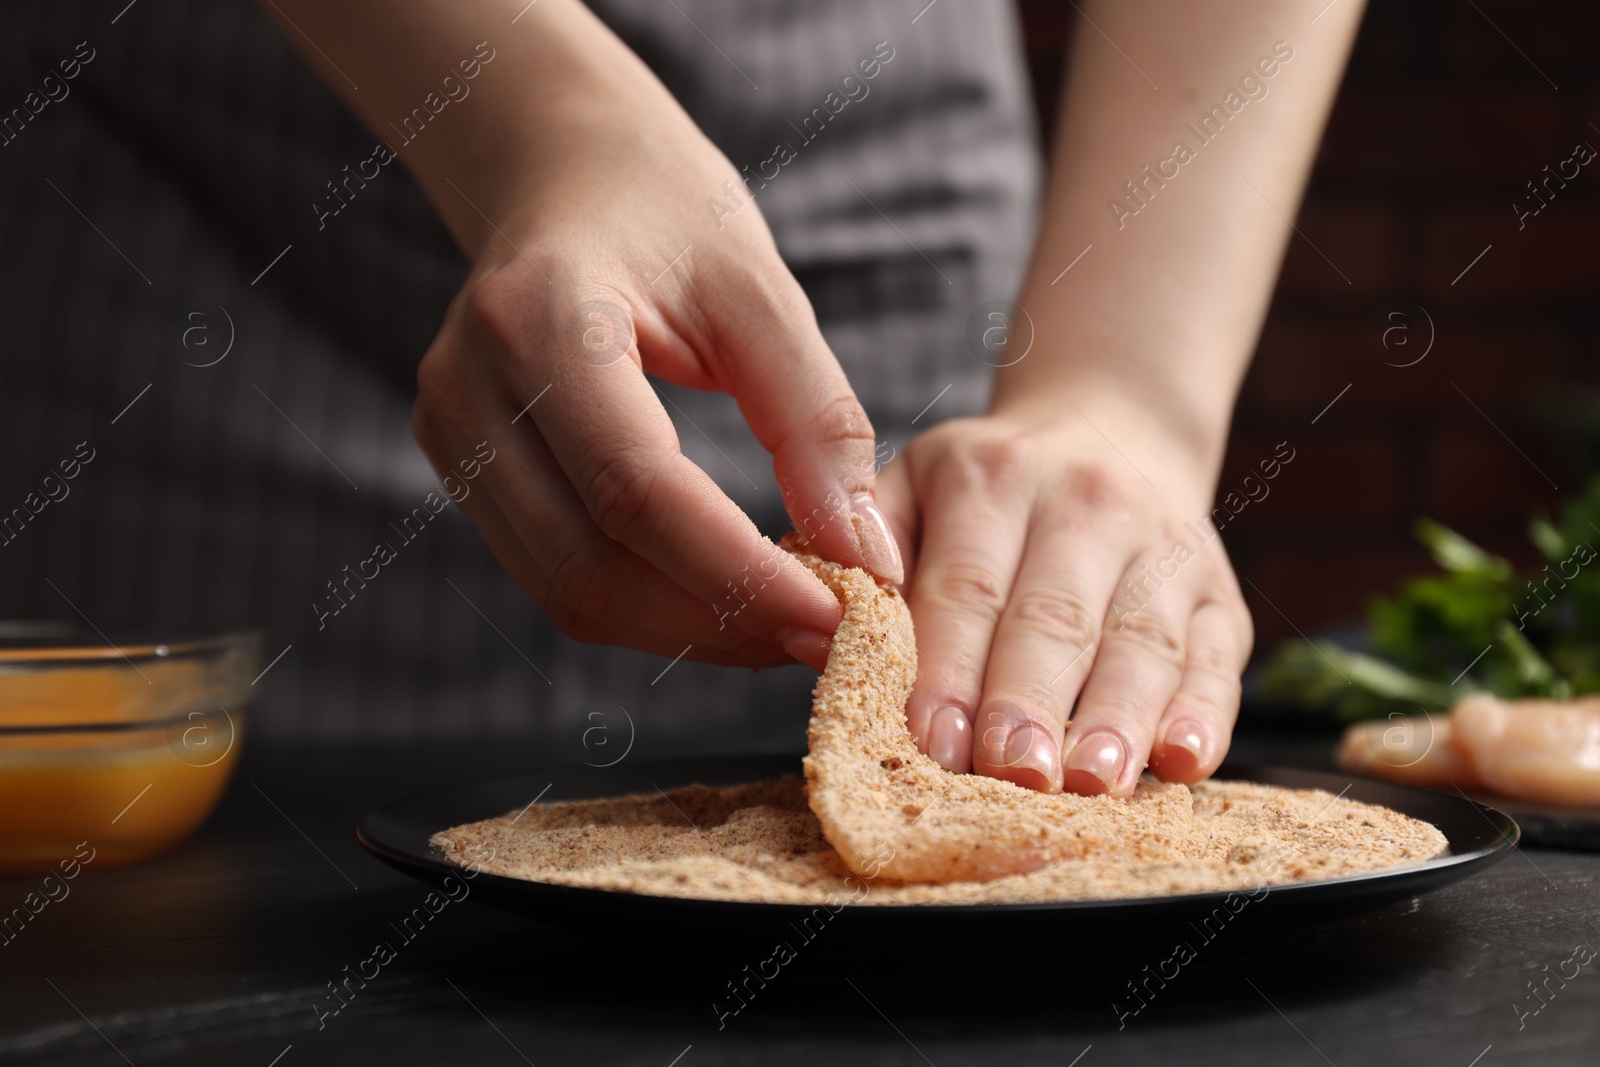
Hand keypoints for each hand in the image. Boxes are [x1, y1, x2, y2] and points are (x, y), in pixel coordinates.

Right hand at [411, 26, 900, 669]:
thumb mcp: (760, 292)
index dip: (739, 576)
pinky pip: (555, 572)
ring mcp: (450, 433)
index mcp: (539, 318)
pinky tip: (726, 593)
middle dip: (719, 621)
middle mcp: (468, 386)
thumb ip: (814, 423)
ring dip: (686, 629)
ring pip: (566, 591)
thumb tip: (865, 562)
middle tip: (828, 636)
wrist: (562, 174)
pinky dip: (648, 603)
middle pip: (588, 566)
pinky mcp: (460, 468)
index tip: (839, 618)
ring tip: (787, 620)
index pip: (635, 488)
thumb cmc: (668, 214)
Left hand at [875, 396, 1252, 794]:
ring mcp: (1163, 545)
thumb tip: (813, 637)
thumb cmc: (980, 499)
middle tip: (1011, 776)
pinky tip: (1183, 762)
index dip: (949, 668)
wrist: (1107, 437)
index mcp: (988, 477)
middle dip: (1030, 702)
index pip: (964, 585)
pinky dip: (1204, 712)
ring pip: (1141, 640)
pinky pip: (1217, 656)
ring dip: (1118, 718)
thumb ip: (856, 561)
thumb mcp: (907, 493)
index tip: (933, 742)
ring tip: (1093, 783)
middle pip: (1054, 617)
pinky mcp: (1220, 592)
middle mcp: (1084, 500)